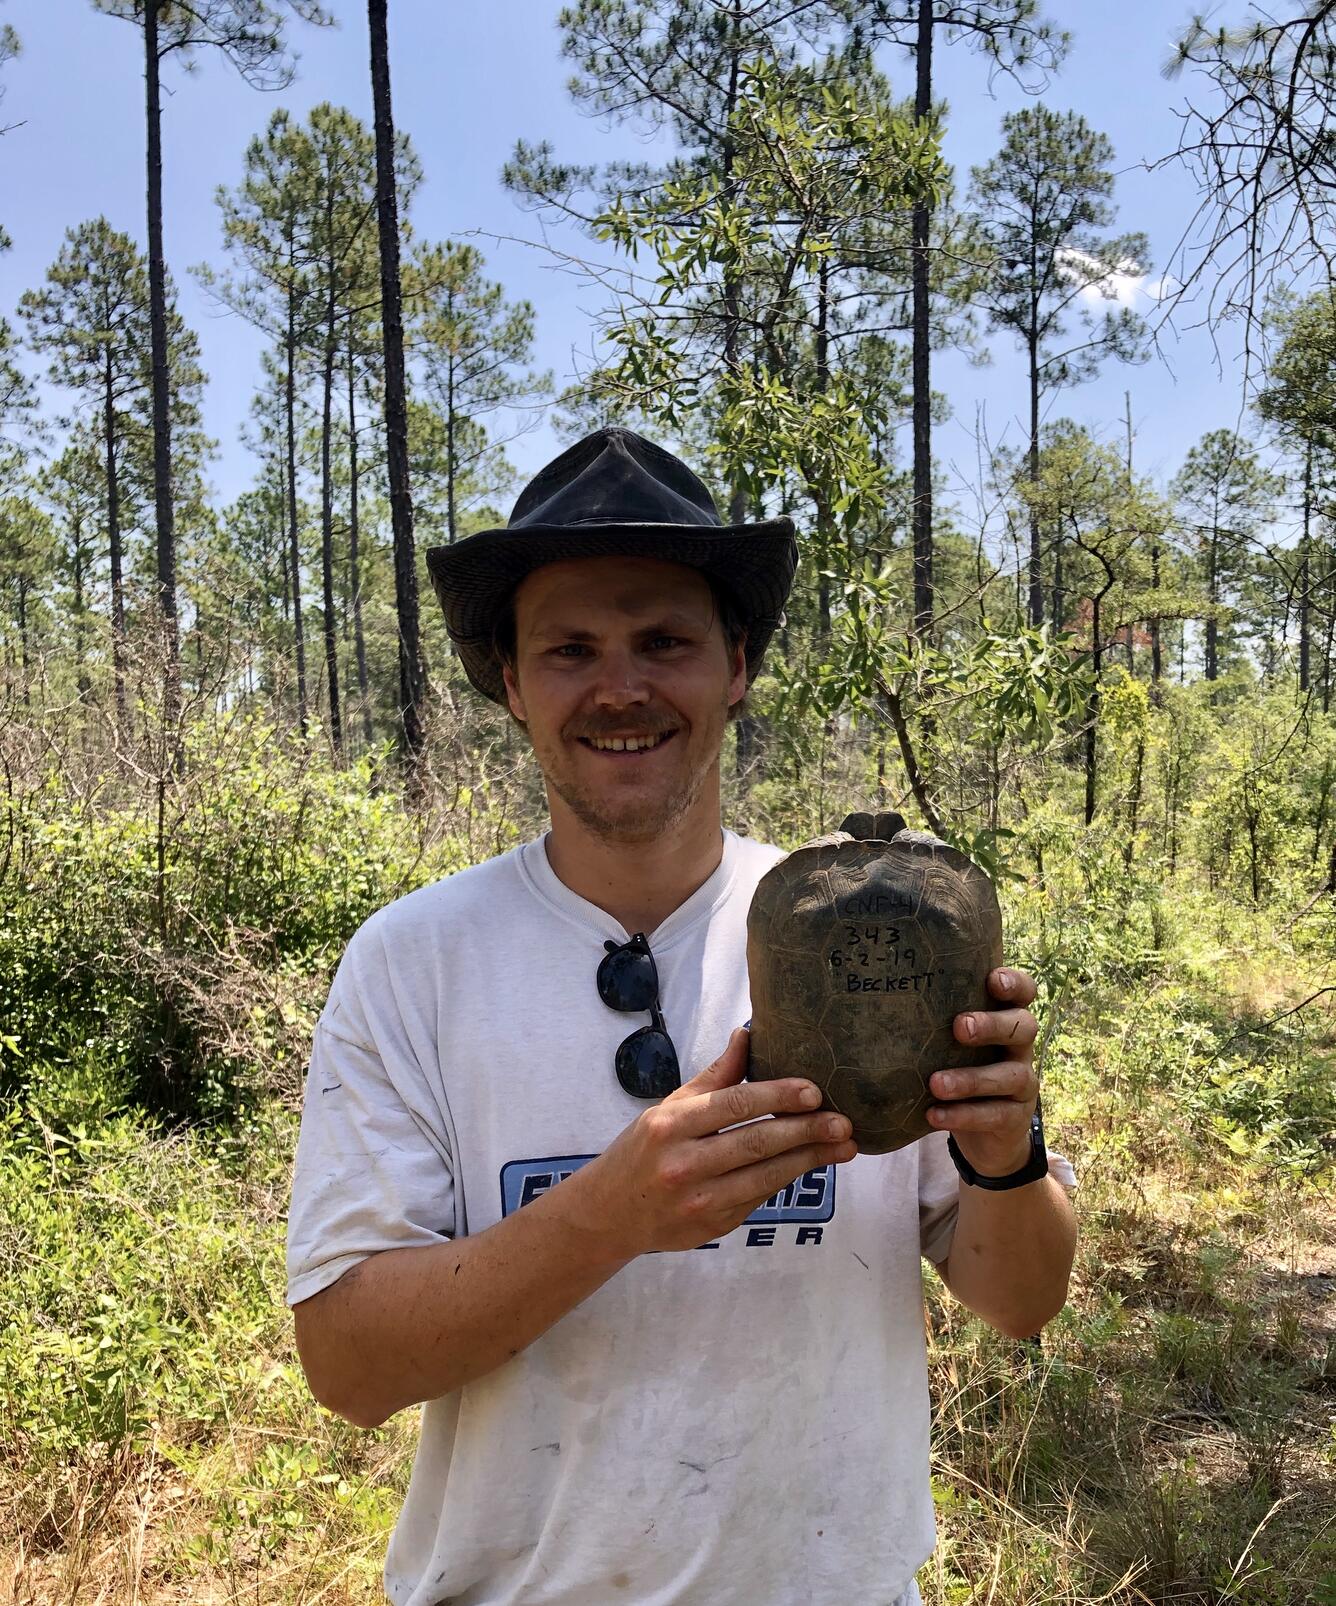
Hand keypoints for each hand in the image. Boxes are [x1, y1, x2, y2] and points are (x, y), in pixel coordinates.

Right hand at [570, 1027, 857, 1255]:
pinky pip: (758, 1198)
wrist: (610, 1213)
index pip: (734, 1105)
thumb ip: (714, 1076)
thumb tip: (748, 1035)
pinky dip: (786, 1179)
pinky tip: (810, 1164)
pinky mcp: (712, 1227)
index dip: (777, 1096)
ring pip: (765, 1176)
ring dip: (809, 1160)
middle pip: (756, 1143)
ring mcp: (699, 1200)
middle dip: (806, 1131)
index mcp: (672, 1125)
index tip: (814, 1091)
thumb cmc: (645, 1149)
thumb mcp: (670, 1107)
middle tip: (844, 1122)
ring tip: (844, 1146)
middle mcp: (684, 1163)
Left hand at [927, 966, 1039, 1178]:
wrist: (985, 1136)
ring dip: (971, 1079)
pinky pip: (996, 1115)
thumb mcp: (950, 1044)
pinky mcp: (1015, 1118)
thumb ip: (932, 1023)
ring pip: (1011, 1075)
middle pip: (1023, 1027)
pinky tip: (935, 1114)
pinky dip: (964, 1115)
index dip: (1014, 983)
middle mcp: (1020, 1048)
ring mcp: (1023, 1083)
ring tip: (936, 1083)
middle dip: (993, 1025)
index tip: (992, 980)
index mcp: (1005, 1020)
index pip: (1023, 992)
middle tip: (960, 1027)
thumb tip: (871, 1002)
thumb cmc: (957, 1070)